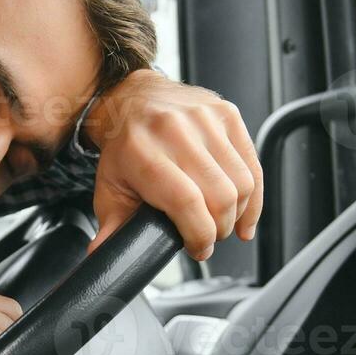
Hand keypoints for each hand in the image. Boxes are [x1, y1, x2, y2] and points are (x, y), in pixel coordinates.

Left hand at [83, 69, 262, 261]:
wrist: (133, 98)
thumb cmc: (123, 148)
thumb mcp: (109, 187)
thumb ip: (111, 226)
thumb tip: (101, 256)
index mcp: (142, 152)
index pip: (186, 203)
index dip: (199, 235)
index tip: (198, 249)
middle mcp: (175, 131)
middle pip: (220, 196)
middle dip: (219, 229)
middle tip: (208, 238)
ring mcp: (205, 119)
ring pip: (242, 183)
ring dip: (237, 214)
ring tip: (221, 223)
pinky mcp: (227, 114)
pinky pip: (253, 164)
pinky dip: (254, 196)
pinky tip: (245, 214)